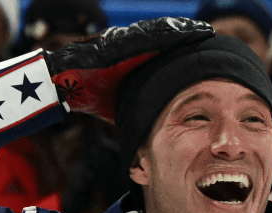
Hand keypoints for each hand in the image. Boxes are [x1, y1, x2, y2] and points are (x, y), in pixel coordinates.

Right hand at [45, 17, 213, 123]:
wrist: (60, 85)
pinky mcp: (116, 43)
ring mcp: (122, 41)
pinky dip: (164, 34)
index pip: (164, 49)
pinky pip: (144, 36)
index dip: (184, 46)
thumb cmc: (88, 94)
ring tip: (203, 32)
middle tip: (210, 36)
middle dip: (187, 35)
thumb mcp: (122, 101)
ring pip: (157, 32)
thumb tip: (157, 123)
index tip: (206, 48)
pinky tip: (181, 33)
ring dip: (181, 31)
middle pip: (165, 36)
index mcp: (132, 58)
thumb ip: (139, 103)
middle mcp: (128, 45)